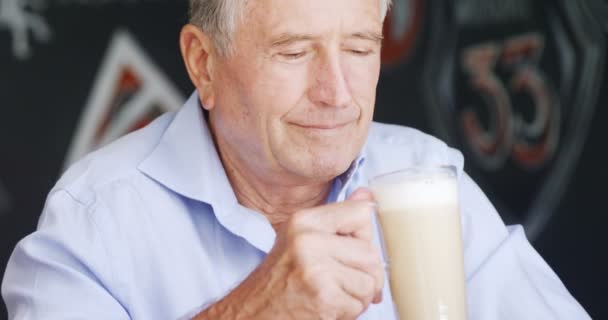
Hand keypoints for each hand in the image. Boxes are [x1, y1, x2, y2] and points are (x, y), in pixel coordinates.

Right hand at [200, 188, 384, 319]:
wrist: (253, 313)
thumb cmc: (280, 279)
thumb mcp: (302, 238)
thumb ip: (337, 218)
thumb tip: (367, 195)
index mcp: (304, 220)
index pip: (361, 213)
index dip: (363, 237)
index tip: (349, 251)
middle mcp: (307, 240)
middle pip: (371, 252)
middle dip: (365, 274)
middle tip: (340, 282)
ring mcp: (315, 268)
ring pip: (371, 281)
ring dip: (358, 296)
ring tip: (332, 294)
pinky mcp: (323, 297)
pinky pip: (360, 304)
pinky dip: (349, 312)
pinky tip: (327, 307)